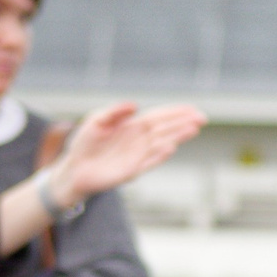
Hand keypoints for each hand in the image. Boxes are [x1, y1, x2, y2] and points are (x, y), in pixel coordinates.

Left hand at [46, 102, 206, 206]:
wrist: (75, 168)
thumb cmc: (86, 143)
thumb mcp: (97, 120)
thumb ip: (115, 112)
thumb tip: (136, 105)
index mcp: (133, 126)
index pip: (159, 117)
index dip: (175, 112)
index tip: (192, 109)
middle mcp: (140, 140)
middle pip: (165, 129)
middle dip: (183, 123)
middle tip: (202, 118)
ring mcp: (138, 155)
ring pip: (162, 144)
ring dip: (177, 137)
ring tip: (192, 129)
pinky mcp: (132, 170)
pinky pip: (149, 162)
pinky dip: (159, 155)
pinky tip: (170, 148)